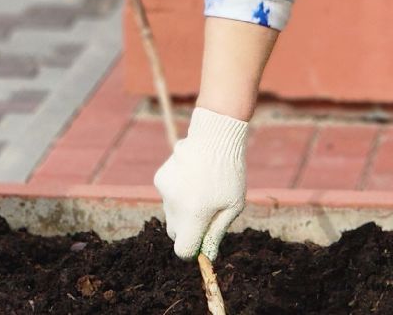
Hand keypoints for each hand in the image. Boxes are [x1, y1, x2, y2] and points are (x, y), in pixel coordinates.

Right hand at [153, 107, 248, 259]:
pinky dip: (177, 195)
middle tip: (206, 215)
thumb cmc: (229, 173)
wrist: (214, 137)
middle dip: (188, 231)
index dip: (193, 250)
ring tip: (201, 190)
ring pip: (171, 214)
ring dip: (183, 211)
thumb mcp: (233, 206)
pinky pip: (167, 197)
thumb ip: (216, 233)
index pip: (183, 250)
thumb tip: (207, 256)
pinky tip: (191, 179)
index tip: (203, 243)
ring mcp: (164, 192)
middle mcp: (174, 206)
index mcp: (194, 216)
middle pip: (175, 233)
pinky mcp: (159, 179)